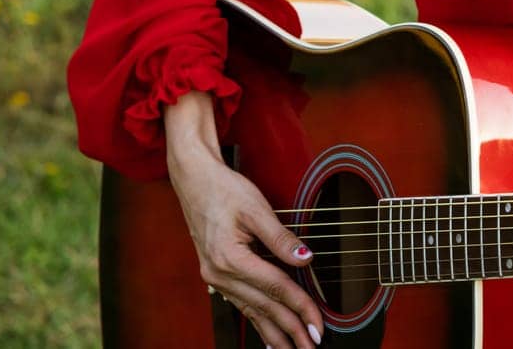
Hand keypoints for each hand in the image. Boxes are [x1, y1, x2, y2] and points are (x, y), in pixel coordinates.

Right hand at [168, 145, 325, 348]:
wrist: (193, 180)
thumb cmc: (224, 190)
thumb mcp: (256, 208)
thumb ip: (281, 237)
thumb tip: (305, 259)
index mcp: (229, 257)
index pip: (275, 288)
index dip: (300, 307)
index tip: (318, 324)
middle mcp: (219, 273)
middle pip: (263, 306)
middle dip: (290, 329)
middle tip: (312, 347)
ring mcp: (215, 277)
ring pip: (251, 311)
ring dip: (274, 332)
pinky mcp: (216, 274)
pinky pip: (241, 303)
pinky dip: (257, 320)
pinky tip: (268, 335)